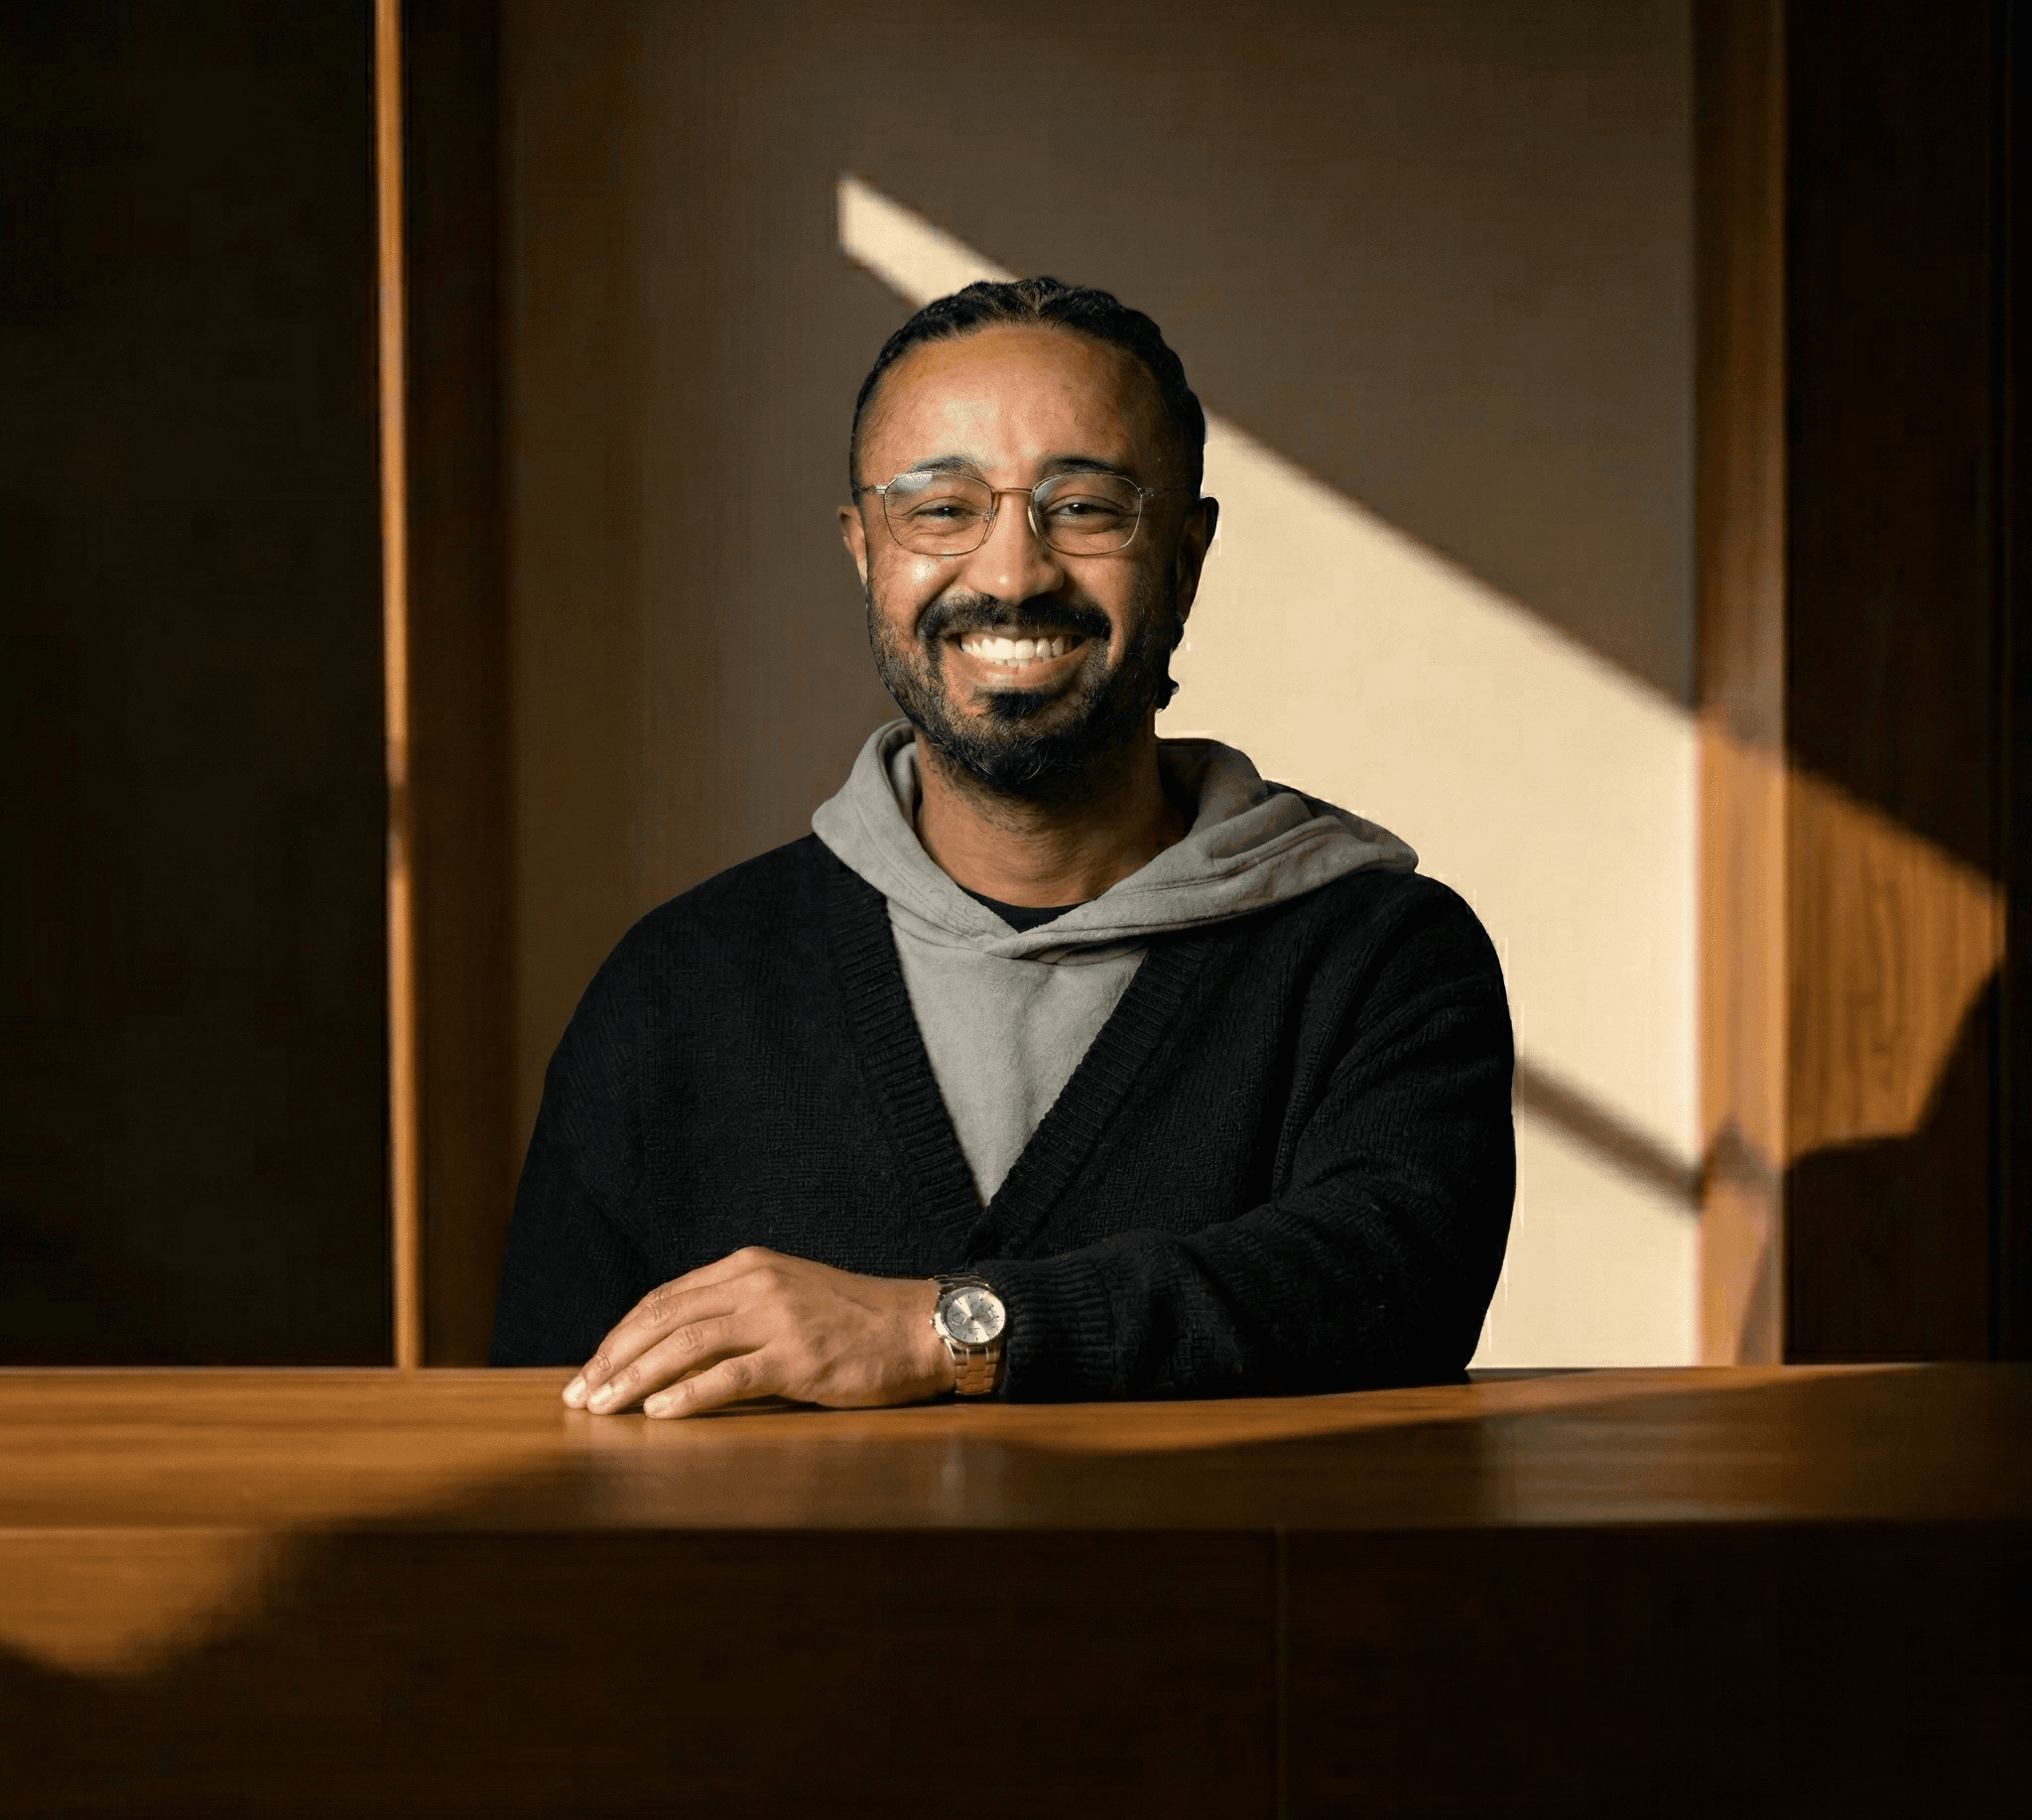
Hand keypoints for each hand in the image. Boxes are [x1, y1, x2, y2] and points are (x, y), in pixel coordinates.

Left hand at [561, 1247, 955, 1418]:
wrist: (921, 1326)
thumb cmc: (855, 1321)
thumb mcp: (788, 1299)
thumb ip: (735, 1314)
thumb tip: (672, 1355)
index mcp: (748, 1267)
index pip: (665, 1298)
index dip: (621, 1335)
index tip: (589, 1369)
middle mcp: (756, 1284)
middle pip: (664, 1317)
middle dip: (613, 1357)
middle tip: (579, 1395)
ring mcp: (779, 1318)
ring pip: (686, 1344)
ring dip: (636, 1378)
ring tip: (604, 1408)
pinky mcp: (801, 1356)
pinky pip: (731, 1375)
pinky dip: (690, 1394)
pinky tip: (659, 1413)